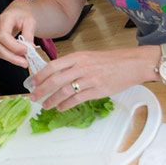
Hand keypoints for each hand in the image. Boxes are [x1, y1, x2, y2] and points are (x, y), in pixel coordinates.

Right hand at [0, 0, 37, 67]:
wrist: (19, 11)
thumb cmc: (23, 13)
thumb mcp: (31, 21)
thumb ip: (29, 34)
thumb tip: (29, 48)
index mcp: (5, 19)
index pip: (3, 36)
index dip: (14, 46)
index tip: (26, 50)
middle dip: (12, 57)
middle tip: (25, 62)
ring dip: (11, 59)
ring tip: (24, 61)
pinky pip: (1, 51)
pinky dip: (10, 57)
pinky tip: (20, 58)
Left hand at [28, 48, 153, 110]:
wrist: (132, 64)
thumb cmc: (111, 61)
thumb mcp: (88, 56)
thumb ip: (72, 64)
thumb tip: (55, 74)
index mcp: (78, 57)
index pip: (53, 66)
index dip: (40, 75)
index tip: (32, 82)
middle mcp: (81, 67)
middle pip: (55, 80)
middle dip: (42, 90)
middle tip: (33, 97)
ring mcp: (89, 79)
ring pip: (65, 91)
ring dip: (52, 100)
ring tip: (45, 105)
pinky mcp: (98, 90)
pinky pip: (77, 99)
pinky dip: (66, 104)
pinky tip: (60, 108)